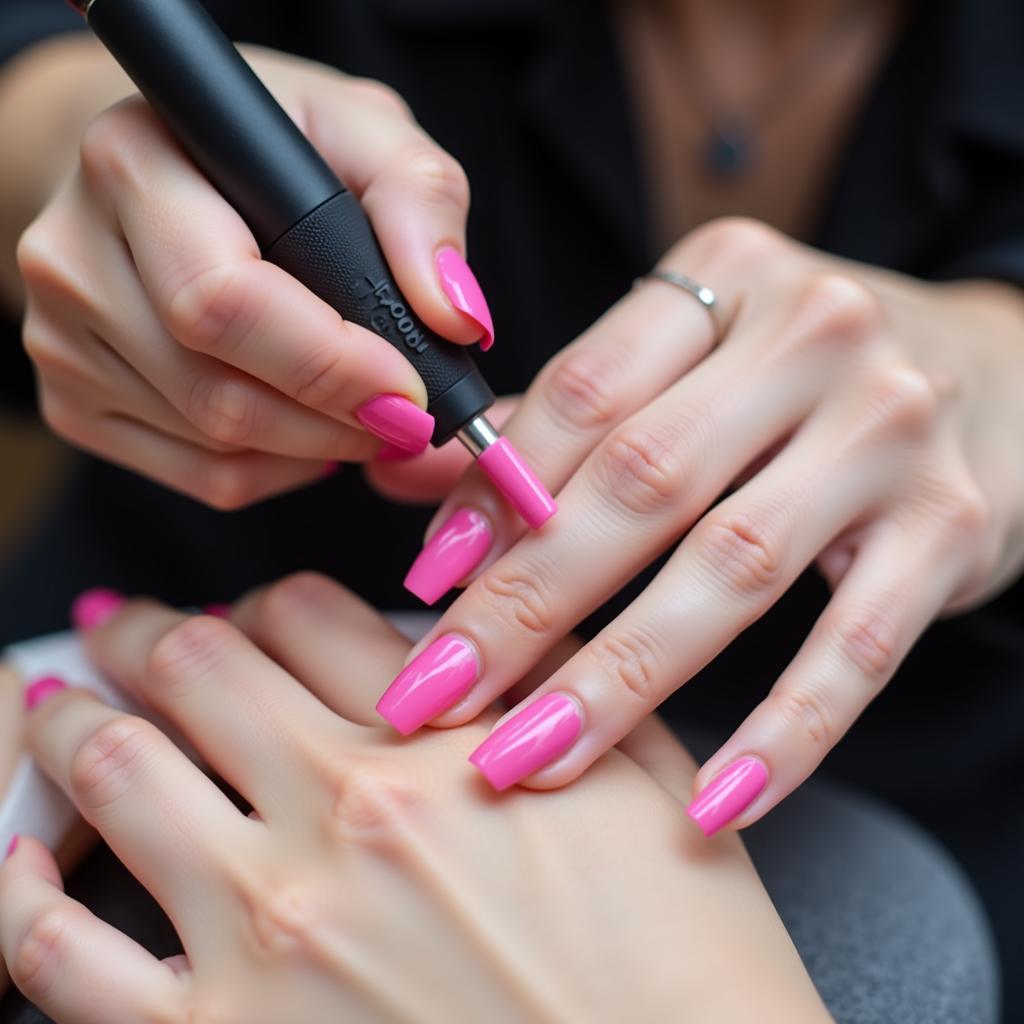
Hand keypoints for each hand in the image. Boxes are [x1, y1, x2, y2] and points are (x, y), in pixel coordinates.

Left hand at [0, 575, 825, 1022]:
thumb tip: (485, 621)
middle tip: (124, 623)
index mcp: (440, 744)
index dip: (269, 598)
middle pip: (196, 661)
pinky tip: (23, 855)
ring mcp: (265, 932)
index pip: (306, 611)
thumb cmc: (686, 966)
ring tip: (58, 706)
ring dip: (69, 718)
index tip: (256, 614)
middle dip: (146, 628)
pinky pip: (59, 956)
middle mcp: (340, 818)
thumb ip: (564, 681)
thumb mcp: (645, 779)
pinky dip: (19, 885)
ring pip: (111, 769)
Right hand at [14, 42, 492, 507]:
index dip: (330, 367)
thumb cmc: (270, 147)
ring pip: (217, 449)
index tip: (412, 394)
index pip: (224, 303)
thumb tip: (457, 319)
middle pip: (219, 395)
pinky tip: (307, 425)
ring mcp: (61, 340)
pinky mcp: (75, 402)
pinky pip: (204, 477)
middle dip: (338, 424)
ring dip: (318, 448)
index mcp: (134, 164)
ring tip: (363, 409)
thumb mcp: (361, 131)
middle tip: (407, 419)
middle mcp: (73, 257)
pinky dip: (279, 469)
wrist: (166, 167)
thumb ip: (418, 201)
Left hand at [379, 217, 1023, 833]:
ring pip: (733, 568)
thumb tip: (417, 485)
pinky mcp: (956, 524)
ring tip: (532, 755)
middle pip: (642, 483)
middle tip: (438, 697)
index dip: (493, 494)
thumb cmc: (806, 375)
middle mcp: (812, 337)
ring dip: (619, 677)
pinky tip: (711, 806)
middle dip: (526, 601)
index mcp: (723, 280)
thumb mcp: (692, 360)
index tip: (427, 586)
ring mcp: (891, 431)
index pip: (584, 393)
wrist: (1001, 372)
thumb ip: (558, 421)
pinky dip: (782, 732)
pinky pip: (856, 646)